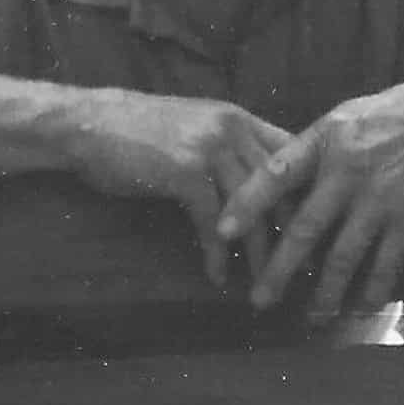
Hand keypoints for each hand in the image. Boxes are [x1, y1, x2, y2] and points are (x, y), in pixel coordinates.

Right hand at [68, 91, 291, 288]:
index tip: (314, 232)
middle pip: (278, 189)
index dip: (306, 195)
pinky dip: (217, 254)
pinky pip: (213, 223)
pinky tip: (218, 275)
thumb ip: (227, 150)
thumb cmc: (136, 133)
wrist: (89, 124)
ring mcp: (210, 148)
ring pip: (250, 211)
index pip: (290, 157)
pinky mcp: (187, 171)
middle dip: (292, 233)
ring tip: (263, 285)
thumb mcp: (194, 130)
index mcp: (239, 119)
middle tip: (302, 270)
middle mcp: (232, 128)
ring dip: (258, 255)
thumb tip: (255, 188)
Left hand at [217, 75, 403, 320]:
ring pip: (342, 256)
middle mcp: (347, 172)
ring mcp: (379, 198)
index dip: (247, 203)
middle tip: (259, 299)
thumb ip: (319, 145)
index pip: (276, 174)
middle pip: (304, 230)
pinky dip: (373, 289)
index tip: (223, 230)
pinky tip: (363, 307)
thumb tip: (287, 172)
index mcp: (327, 140)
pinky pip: (386, 263)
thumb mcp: (352, 114)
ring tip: (312, 316)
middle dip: (278, 270)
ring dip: (325, 293)